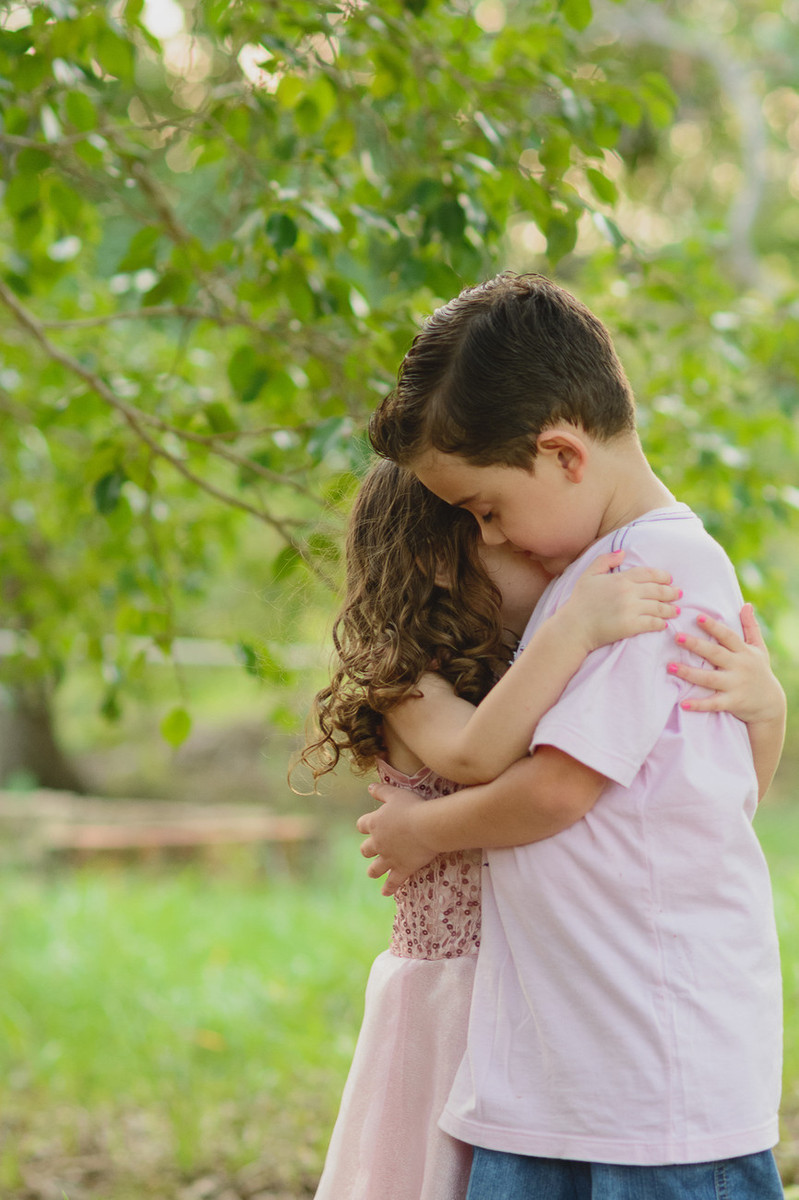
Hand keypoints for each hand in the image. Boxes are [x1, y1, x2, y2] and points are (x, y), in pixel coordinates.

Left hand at [356, 783, 437, 895]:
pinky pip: (392, 882)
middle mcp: (378, 843)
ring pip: (375, 869)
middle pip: (365, 850)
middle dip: (368, 850)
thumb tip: (369, 787)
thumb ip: (381, 791)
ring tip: (373, 872)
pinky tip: (385, 893)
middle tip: (372, 850)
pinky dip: (388, 888)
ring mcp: (389, 858)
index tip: (368, 826)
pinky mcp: (402, 869)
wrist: (427, 826)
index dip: (365, 825)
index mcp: (374, 823)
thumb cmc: (413, 806)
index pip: (362, 825)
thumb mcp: (395, 794)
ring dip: (374, 870)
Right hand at [565, 550, 681, 652]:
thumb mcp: (588, 575)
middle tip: (679, 594)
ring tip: (676, 611)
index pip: (649, 574)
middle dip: (671, 592)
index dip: (662, 576)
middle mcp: (628, 592)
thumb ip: (604, 560)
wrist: (573, 627)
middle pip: (658, 590)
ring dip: (670, 609)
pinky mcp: (631, 626)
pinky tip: (664, 624)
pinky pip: (653, 623)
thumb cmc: (579, 602)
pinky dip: (661, 623)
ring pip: (659, 607)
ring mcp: (631, 609)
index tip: (669, 580)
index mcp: (620, 578)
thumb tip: (622, 552)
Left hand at [668, 605, 785, 722]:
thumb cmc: (760, 672)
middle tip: (677, 637)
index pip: (728, 636)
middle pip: (715, 654)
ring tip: (670, 666)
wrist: (770, 704)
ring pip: (710, 678)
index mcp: (744, 652)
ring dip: (689, 673)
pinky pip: (713, 704)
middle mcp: (739, 667)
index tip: (698, 617)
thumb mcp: (759, 649)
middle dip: (696, 645)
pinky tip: (683, 703)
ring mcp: (735, 685)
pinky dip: (699, 704)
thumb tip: (746, 604)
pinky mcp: (732, 702)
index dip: (714, 627)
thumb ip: (751, 627)